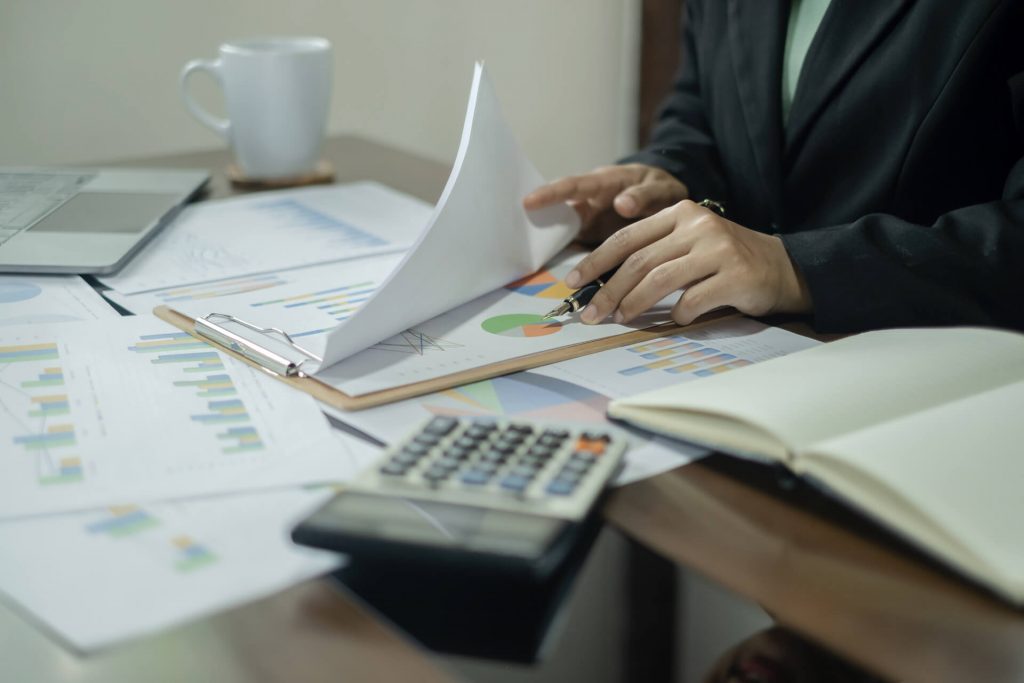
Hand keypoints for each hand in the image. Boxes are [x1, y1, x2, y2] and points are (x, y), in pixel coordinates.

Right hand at [523, 164, 688, 244]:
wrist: (666, 201)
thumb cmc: (662, 189)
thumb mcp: (661, 189)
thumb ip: (645, 196)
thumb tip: (621, 204)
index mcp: (605, 183)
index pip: (574, 185)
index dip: (552, 193)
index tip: (529, 201)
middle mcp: (590, 200)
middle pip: (558, 207)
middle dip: (536, 216)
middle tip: (509, 227)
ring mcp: (588, 218)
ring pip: (561, 227)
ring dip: (546, 240)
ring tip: (520, 253)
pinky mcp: (590, 236)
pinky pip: (572, 244)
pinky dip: (562, 256)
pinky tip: (553, 273)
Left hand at [565, 200, 811, 325]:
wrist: (781, 267)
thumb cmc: (724, 261)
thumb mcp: (687, 244)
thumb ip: (653, 254)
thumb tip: (602, 285)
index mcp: (680, 212)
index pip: (627, 237)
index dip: (596, 262)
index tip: (573, 283)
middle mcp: (698, 226)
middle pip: (639, 261)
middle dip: (608, 291)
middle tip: (591, 314)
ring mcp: (718, 249)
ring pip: (660, 280)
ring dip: (634, 304)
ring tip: (620, 319)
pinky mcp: (735, 276)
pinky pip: (693, 300)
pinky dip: (678, 314)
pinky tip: (675, 320)